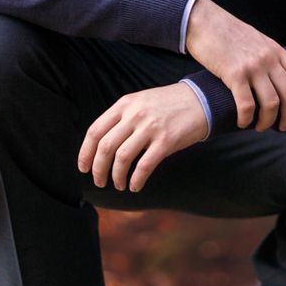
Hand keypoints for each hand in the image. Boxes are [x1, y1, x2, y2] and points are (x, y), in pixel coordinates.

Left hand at [78, 84, 210, 192]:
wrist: (201, 99)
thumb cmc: (168, 104)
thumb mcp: (140, 102)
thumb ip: (122, 118)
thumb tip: (102, 145)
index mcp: (124, 104)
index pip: (95, 131)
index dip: (85, 153)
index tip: (83, 168)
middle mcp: (134, 114)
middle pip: (105, 147)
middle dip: (98, 169)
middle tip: (99, 182)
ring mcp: (150, 127)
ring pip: (122, 158)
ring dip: (116, 176)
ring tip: (119, 185)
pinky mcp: (166, 141)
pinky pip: (144, 165)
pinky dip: (136, 180)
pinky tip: (135, 186)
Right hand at [183, 0, 285, 131]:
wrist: (205, 21)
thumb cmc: (228, 33)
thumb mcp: (258, 40)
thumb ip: (270, 57)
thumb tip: (279, 78)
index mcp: (277, 51)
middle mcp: (269, 59)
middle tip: (282, 127)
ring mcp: (252, 66)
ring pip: (271, 103)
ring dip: (268, 121)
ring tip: (260, 127)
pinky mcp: (234, 74)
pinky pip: (247, 105)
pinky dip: (247, 119)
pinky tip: (242, 122)